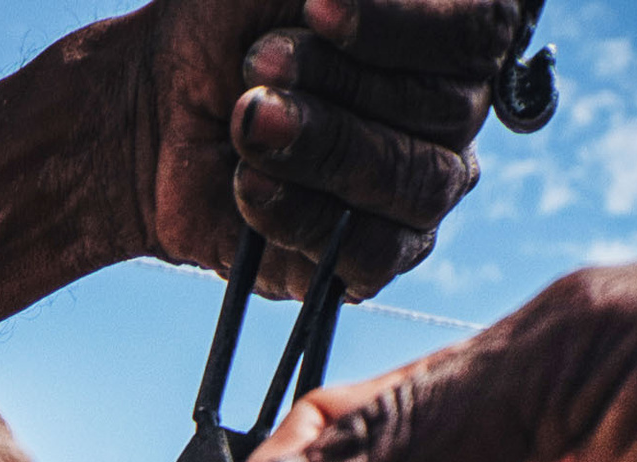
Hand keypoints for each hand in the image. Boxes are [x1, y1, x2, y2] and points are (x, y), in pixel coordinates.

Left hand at [139, 0, 516, 299]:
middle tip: (256, 63)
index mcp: (455, 31)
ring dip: (320, 147)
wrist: (159, 107)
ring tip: (246, 121)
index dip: (400, 24)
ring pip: (412, 183)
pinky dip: (301, 217)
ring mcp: (416, 191)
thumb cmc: (230, 20)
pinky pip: (371, 255)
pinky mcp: (368, 260)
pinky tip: (250, 186)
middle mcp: (452, 112)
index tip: (314, 6)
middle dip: (337, 83)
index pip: (477, 29)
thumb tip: (345, 0)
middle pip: (444, 110)